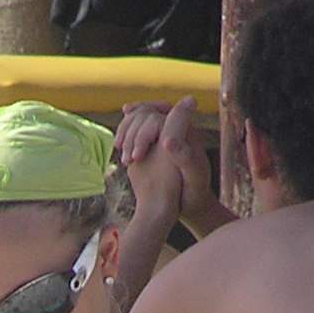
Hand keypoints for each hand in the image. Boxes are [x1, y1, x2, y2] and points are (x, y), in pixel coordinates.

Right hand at [116, 96, 211, 228]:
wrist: (190, 203)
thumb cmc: (194, 191)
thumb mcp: (194, 177)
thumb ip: (185, 158)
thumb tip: (167, 140)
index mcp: (186, 130)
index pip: (164, 109)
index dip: (145, 113)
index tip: (132, 130)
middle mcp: (173, 129)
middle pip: (148, 113)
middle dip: (133, 124)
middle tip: (122, 145)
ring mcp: (161, 137)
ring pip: (139, 121)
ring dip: (127, 129)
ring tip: (119, 146)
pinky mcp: (151, 147)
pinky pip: (135, 133)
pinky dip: (125, 136)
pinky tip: (119, 146)